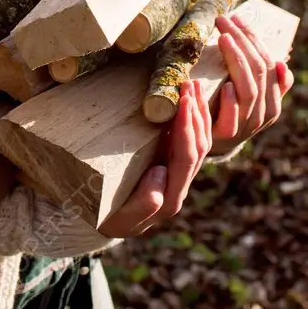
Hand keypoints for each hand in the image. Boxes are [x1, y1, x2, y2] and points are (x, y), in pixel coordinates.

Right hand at [99, 78, 211, 238]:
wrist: (107, 223)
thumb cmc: (108, 217)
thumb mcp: (119, 216)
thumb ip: (142, 204)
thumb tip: (161, 177)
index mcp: (170, 197)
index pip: (185, 158)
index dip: (187, 129)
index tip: (182, 102)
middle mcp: (180, 187)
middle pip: (198, 148)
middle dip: (196, 114)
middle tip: (188, 84)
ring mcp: (180, 177)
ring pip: (201, 144)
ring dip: (199, 113)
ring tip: (194, 86)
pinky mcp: (175, 167)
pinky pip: (192, 142)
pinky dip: (194, 119)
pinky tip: (190, 100)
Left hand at [209, 12, 293, 156]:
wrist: (215, 144)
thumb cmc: (231, 110)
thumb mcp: (252, 95)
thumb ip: (266, 80)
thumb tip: (282, 61)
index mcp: (273, 99)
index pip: (267, 62)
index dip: (252, 38)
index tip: (236, 17)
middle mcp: (264, 112)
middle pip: (258, 72)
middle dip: (242, 42)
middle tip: (224, 21)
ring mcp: (246, 124)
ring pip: (248, 91)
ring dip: (236, 62)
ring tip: (224, 40)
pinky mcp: (225, 135)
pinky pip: (232, 119)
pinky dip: (230, 101)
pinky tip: (225, 85)